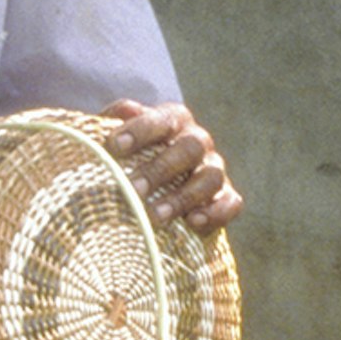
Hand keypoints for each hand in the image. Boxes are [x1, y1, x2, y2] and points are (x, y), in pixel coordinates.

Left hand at [103, 100, 242, 232]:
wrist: (156, 188)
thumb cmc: (130, 158)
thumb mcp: (116, 139)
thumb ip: (109, 125)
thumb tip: (116, 116)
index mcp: (173, 120)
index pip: (161, 119)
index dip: (139, 131)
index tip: (113, 147)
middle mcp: (198, 140)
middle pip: (189, 148)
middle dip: (160, 169)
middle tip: (133, 189)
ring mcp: (214, 169)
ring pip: (210, 177)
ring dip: (183, 197)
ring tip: (155, 216)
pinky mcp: (226, 197)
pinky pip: (230, 202)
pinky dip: (215, 212)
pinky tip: (193, 223)